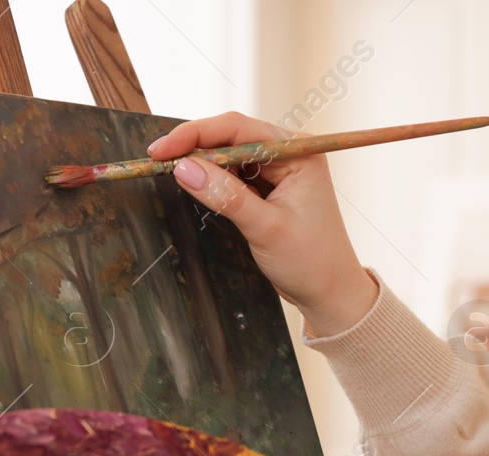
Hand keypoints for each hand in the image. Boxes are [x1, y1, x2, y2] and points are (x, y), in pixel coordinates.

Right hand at [148, 112, 379, 336]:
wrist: (331, 293)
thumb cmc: (312, 262)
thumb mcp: (266, 229)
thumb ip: (226, 196)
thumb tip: (185, 169)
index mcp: (299, 153)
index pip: (239, 129)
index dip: (196, 134)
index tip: (163, 148)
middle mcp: (290, 154)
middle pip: (231, 136)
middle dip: (194, 146)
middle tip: (157, 159)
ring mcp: (279, 171)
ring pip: (229, 155)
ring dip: (201, 162)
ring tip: (169, 171)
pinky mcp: (269, 189)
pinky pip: (234, 175)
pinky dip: (212, 179)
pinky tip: (193, 184)